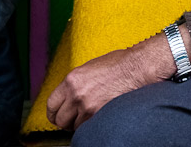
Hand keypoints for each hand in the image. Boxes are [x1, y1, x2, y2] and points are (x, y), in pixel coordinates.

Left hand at [46, 34, 172, 129]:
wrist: (139, 67)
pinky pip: (89, 127)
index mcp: (72, 80)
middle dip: (67, 121)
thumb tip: (69, 95)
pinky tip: (100, 115)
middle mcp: (77, 94)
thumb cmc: (121, 64)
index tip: (58, 114)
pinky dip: (93, 124)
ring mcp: (88, 106)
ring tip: (92, 114)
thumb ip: (76, 82)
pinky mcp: (100, 114)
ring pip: (75, 126)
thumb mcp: (91, 68)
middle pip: (60, 119)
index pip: (51, 104)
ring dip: (81, 123)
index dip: (54, 112)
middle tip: (75, 118)